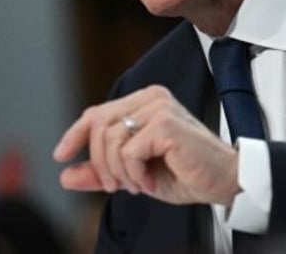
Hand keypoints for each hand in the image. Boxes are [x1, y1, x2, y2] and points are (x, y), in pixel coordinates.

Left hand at [53, 85, 239, 205]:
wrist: (225, 181)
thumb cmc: (185, 174)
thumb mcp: (134, 175)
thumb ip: (102, 172)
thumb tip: (65, 176)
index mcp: (144, 102)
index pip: (97, 113)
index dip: (74, 134)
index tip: (60, 156)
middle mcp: (150, 97)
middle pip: (99, 125)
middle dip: (100, 162)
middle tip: (116, 186)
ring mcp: (159, 107)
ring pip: (110, 139)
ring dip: (118, 172)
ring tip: (138, 185)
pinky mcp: (165, 124)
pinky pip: (128, 151)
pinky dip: (134, 174)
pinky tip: (150, 184)